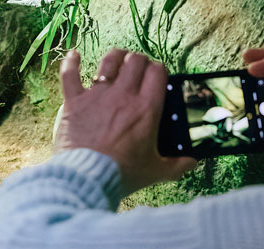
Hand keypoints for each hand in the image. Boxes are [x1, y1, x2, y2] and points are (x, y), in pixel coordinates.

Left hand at [56, 49, 196, 193]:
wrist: (87, 177)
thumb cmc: (122, 174)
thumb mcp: (156, 171)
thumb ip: (177, 166)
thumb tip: (192, 163)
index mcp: (146, 108)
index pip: (158, 71)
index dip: (159, 69)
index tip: (158, 76)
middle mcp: (123, 95)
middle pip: (135, 61)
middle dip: (140, 61)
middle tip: (139, 70)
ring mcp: (97, 96)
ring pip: (109, 61)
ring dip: (116, 56)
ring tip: (118, 59)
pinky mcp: (74, 102)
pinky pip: (70, 74)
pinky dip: (72, 62)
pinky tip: (74, 55)